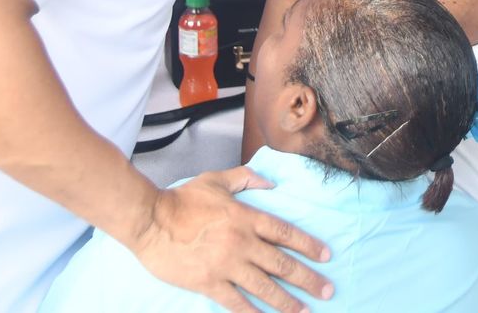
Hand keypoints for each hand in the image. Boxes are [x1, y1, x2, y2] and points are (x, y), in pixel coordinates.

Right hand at [129, 168, 332, 312]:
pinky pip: (236, 303)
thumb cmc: (182, 199)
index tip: (326, 256)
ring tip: (305, 311)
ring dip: (287, 302)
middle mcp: (241, 242)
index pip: (285, 232)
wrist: (150, 220)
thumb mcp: (217, 180)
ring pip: (264, 287)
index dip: (308, 245)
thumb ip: (246, 179)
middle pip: (282, 264)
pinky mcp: (208, 283)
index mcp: (246, 217)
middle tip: (328, 290)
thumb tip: (271, 182)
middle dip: (308, 279)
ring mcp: (226, 265)